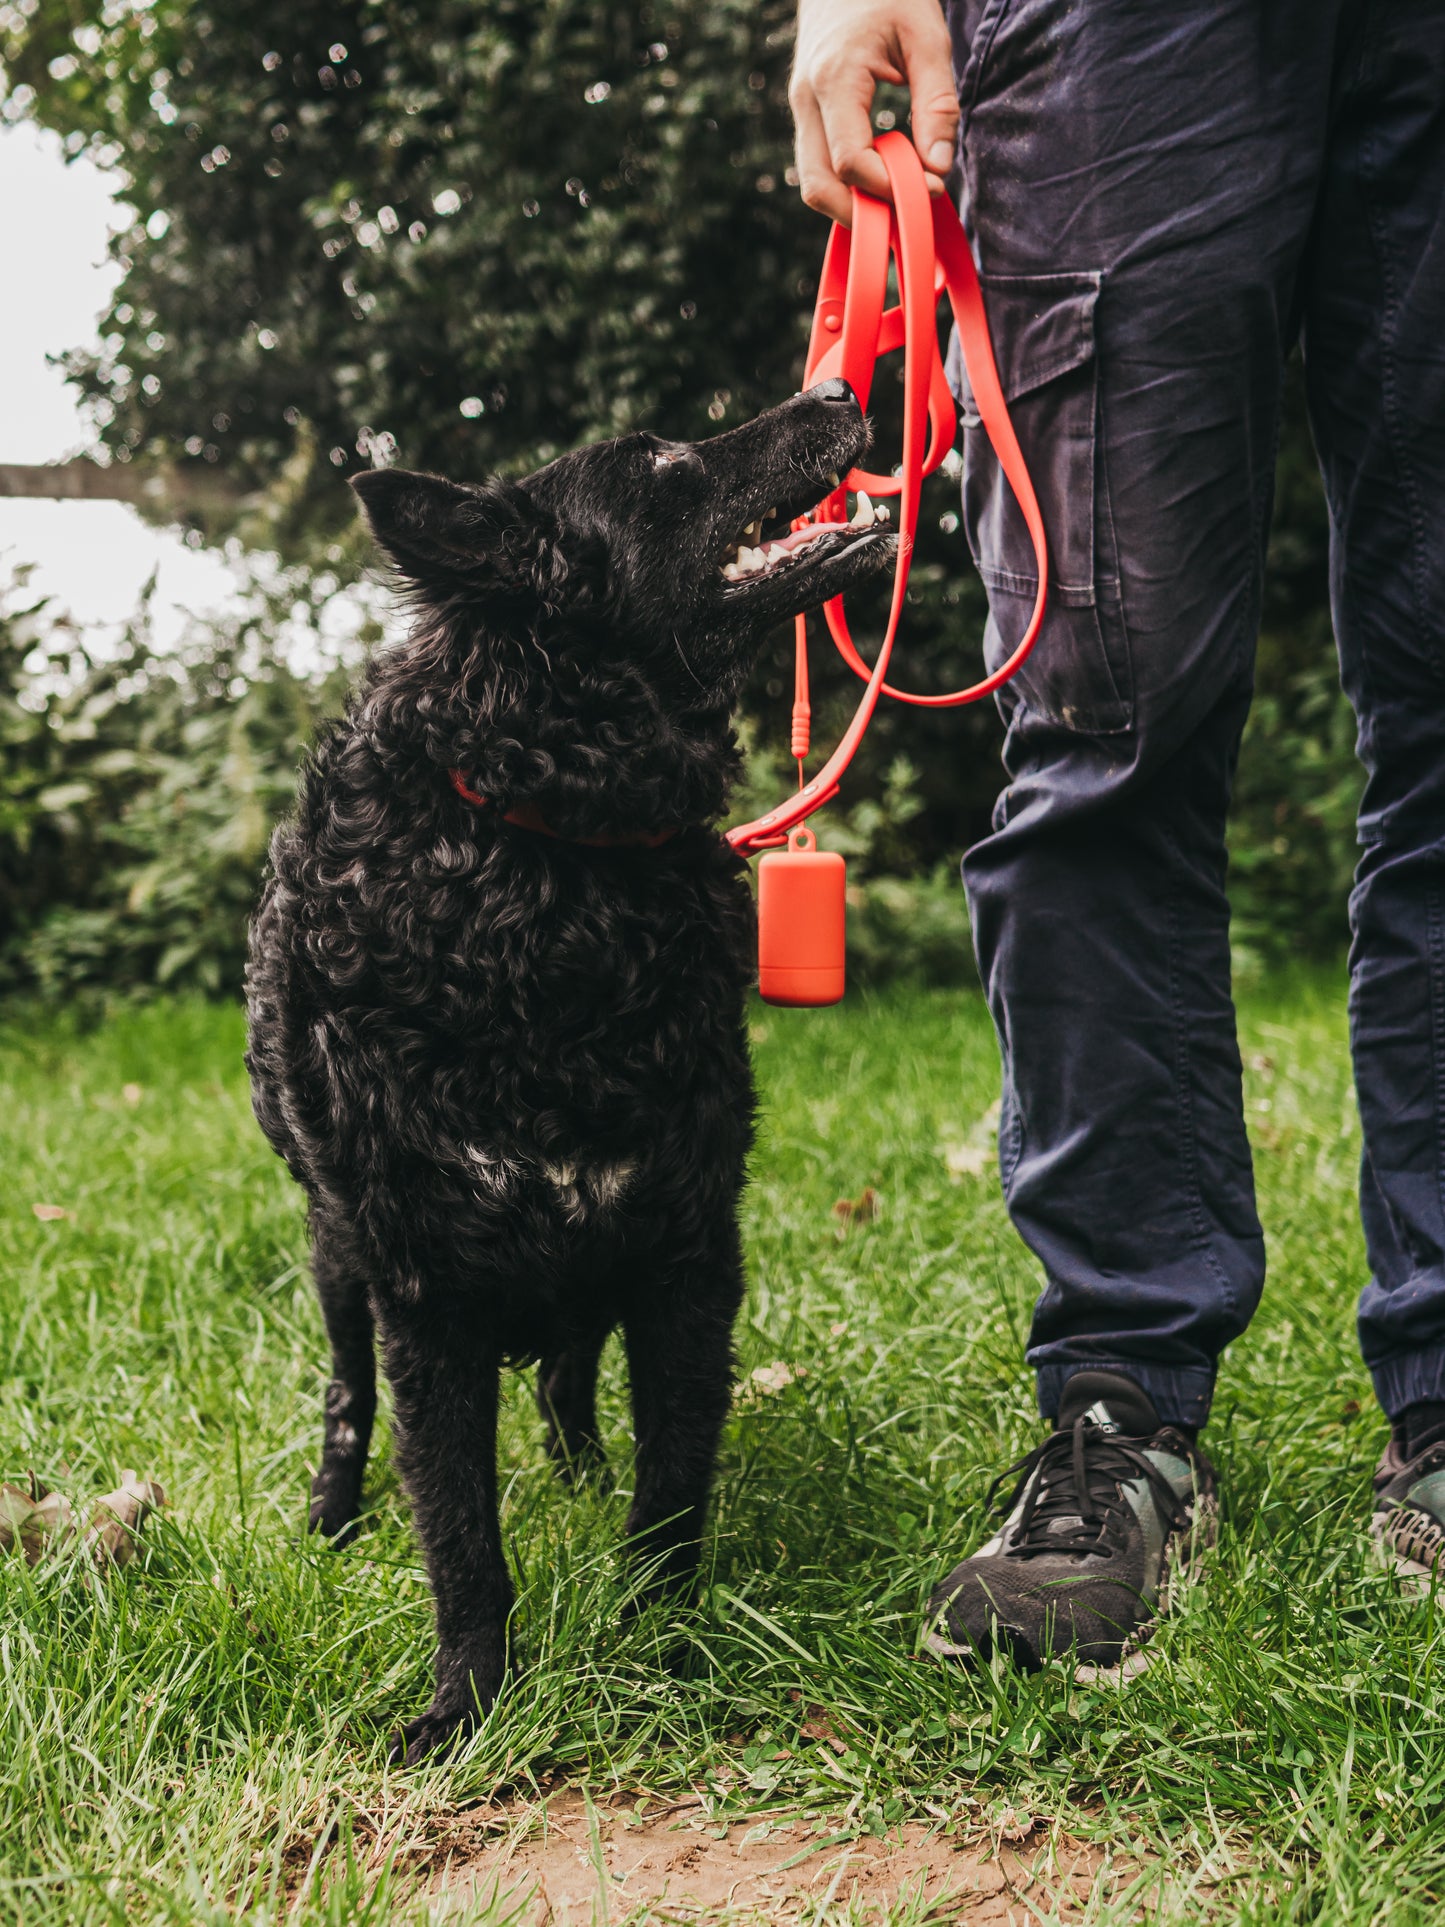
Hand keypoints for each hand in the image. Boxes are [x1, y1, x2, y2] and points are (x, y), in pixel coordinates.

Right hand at [790, 0, 959, 224]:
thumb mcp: (927, 38)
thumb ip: (937, 104)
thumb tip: (938, 169)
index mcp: (834, 78)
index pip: (850, 161)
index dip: (889, 187)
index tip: (930, 187)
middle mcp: (806, 99)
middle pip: (819, 187)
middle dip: (863, 215)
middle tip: (907, 215)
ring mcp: (800, 108)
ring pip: (813, 184)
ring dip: (853, 205)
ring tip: (897, 200)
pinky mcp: (806, 114)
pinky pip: (819, 166)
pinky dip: (848, 186)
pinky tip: (882, 180)